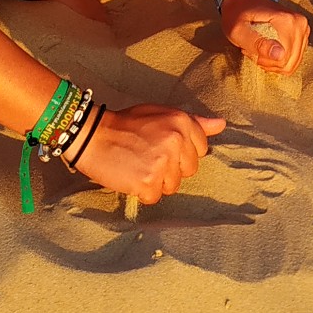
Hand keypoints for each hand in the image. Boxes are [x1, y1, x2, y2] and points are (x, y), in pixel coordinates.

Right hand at [70, 105, 224, 204]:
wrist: (92, 135)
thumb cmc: (126, 124)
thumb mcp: (161, 114)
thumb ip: (193, 122)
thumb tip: (221, 125)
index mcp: (181, 122)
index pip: (200, 150)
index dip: (181, 153)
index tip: (162, 147)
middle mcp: (176, 141)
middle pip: (189, 171)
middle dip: (170, 169)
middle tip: (147, 157)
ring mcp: (162, 162)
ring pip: (172, 186)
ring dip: (156, 181)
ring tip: (137, 166)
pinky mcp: (148, 182)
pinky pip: (154, 197)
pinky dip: (142, 192)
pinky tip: (131, 177)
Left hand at [221, 0, 310, 74]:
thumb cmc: (237, 14)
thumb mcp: (238, 31)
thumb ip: (257, 43)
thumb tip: (280, 55)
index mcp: (288, 22)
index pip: (282, 59)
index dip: (264, 60)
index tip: (249, 48)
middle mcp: (300, 24)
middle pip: (289, 62)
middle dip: (269, 62)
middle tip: (253, 49)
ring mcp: (303, 28)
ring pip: (292, 61)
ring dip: (273, 61)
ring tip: (259, 48)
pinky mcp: (302, 32)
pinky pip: (294, 57)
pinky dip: (279, 58)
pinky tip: (266, 48)